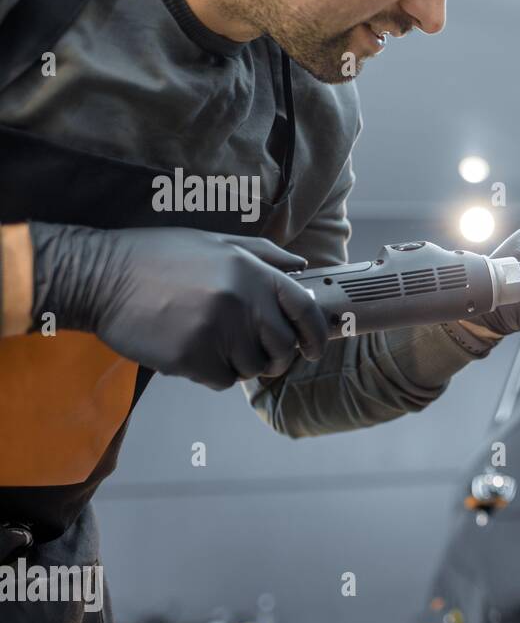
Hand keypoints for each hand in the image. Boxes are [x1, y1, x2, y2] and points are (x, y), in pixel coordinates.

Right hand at [29, 223, 328, 389]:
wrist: (99, 277)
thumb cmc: (157, 258)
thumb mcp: (214, 242)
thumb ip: (262, 255)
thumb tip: (301, 269)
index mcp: (251, 271)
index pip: (305, 309)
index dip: (316, 335)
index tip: (314, 349)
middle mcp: (241, 301)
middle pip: (283, 348)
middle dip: (276, 357)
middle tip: (257, 354)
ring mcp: (217, 331)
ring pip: (253, 368)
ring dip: (239, 364)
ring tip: (211, 342)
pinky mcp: (192, 358)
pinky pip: (222, 380)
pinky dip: (212, 374)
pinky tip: (190, 351)